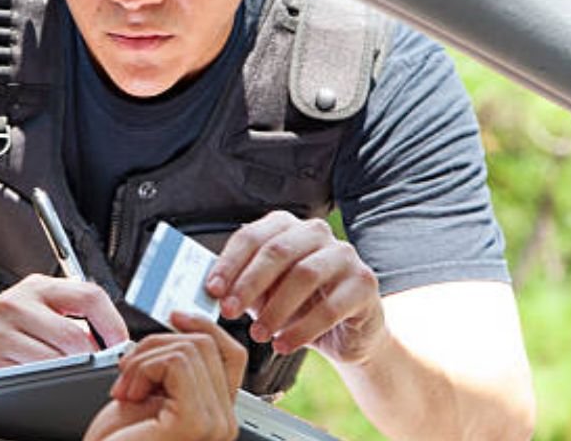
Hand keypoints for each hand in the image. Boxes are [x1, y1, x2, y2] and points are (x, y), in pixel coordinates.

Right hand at [0, 273, 128, 375]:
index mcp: (37, 288)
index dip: (113, 324)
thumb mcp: (33, 319)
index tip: (119, 346)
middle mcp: (17, 301)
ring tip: (55, 379)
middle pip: (76, 335)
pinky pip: (31, 373)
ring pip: (56, 358)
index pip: (91, 295)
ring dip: (64, 375)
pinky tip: (31, 382)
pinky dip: (40, 383)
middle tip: (91, 374)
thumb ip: (66, 320)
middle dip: (90, 362)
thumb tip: (112, 341)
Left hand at [83, 312, 245, 440]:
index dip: (205, 327)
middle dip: (156, 345)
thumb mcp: (149, 394)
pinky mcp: (196, 421)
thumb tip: (180, 327)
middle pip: (206, 344)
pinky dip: (143, 368)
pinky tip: (128, 395)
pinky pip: (175, 362)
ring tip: (126, 390)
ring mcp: (215, 423)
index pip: (231, 354)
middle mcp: (224, 421)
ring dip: (143, 360)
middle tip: (128, 374)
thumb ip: (173, 367)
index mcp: (216, 413)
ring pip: (189, 348)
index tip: (176, 316)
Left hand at [206, 211, 386, 363]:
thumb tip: (206, 290)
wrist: (345, 332)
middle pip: (278, 251)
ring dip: (275, 309)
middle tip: (228, 312)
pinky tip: (284, 345)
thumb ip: (238, 286)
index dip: (229, 263)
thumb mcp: (262, 294)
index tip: (212, 289)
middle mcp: (316, 232)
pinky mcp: (365, 282)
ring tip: (259, 334)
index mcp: (286, 226)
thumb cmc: (297, 306)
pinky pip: (330, 306)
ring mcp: (344, 254)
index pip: (252, 236)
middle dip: (248, 284)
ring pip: (304, 275)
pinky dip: (302, 330)